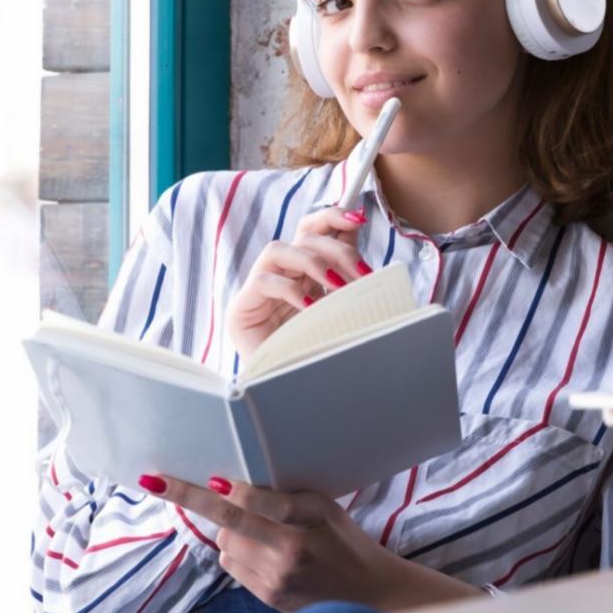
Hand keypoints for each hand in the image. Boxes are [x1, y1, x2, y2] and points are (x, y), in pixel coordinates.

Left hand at [138, 473, 481, 612]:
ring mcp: (276, 577)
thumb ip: (286, 496)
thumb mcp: (325, 508)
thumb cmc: (343, 540)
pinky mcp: (266, 595)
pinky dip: (237, 551)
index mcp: (310, 520)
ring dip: (228, 529)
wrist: (366, 593)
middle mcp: (291, 551)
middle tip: (154, 480)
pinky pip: (232, 564)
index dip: (236, 491)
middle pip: (230, 521)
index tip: (211, 478)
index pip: (264, 503)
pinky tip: (261, 551)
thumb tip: (233, 483)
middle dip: (188, 498)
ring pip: (226, 542)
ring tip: (258, 529)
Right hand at [225, 206, 371, 357]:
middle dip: (335, 247)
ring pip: (279, 250)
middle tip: (360, 271)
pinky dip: (291, 290)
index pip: (314, 229)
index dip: (333, 217)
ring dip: (313, 263)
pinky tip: (311, 307)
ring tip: (337, 286)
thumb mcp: (339, 315)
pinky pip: (264, 282)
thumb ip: (347, 287)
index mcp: (304, 273)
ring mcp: (258, 289)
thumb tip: (370, 262)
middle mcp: (281, 274)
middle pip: (302, 235)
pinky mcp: (242, 308)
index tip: (358, 217)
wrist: (286, 395)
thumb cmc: (315, 356)